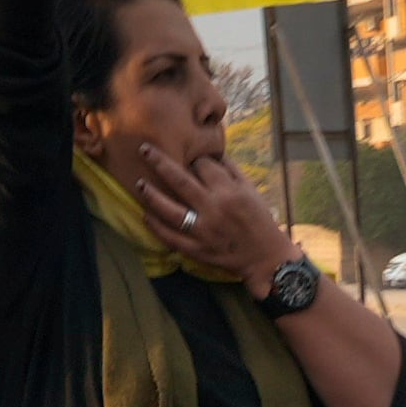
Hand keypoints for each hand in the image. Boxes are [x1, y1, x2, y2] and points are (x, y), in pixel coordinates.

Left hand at [124, 141, 294, 283]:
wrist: (266, 257)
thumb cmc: (259, 220)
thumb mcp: (250, 190)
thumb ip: (230, 170)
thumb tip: (211, 152)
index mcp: (228, 191)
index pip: (202, 166)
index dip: (193, 159)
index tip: (189, 160)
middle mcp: (213, 209)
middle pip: (180, 181)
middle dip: (160, 162)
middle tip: (144, 149)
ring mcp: (203, 231)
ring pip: (170, 210)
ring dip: (152, 195)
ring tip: (139, 183)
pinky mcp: (198, 250)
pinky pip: (171, 238)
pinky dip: (156, 227)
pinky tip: (145, 215)